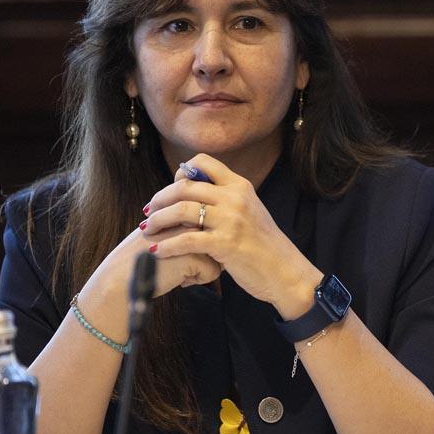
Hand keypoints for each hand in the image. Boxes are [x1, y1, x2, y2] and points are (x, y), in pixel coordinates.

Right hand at [85, 224, 221, 300]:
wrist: (122, 277)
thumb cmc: (142, 258)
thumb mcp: (162, 232)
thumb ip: (183, 225)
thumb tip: (213, 230)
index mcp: (181, 208)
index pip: (208, 228)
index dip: (197, 245)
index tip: (176, 250)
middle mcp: (189, 217)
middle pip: (216, 241)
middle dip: (203, 256)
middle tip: (176, 261)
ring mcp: (192, 234)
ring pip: (218, 256)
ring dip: (200, 268)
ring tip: (176, 269)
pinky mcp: (194, 254)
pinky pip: (213, 272)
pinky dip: (197, 280)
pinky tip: (177, 278)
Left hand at [139, 153, 320, 318]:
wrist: (285, 271)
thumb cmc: (264, 245)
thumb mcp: (249, 211)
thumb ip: (226, 200)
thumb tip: (194, 193)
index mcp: (240, 185)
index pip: (203, 162)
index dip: (180, 174)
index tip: (171, 191)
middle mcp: (234, 197)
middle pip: (185, 186)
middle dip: (160, 199)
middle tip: (149, 212)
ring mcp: (230, 220)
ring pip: (181, 210)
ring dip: (158, 220)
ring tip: (148, 230)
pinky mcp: (225, 244)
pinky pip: (186, 240)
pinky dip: (166, 245)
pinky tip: (157, 252)